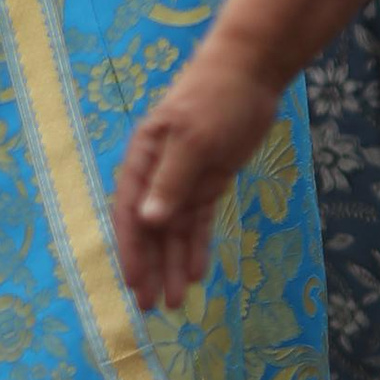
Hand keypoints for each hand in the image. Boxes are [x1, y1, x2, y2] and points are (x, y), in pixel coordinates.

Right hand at [112, 36, 280, 313]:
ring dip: (173, 264)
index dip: (130, 249)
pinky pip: (198, 221)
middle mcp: (158, 173)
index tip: (132, 283)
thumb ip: (171, 181)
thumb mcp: (193, 139)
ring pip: (174, 230)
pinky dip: (196, 246)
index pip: (130, 210)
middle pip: (150, 228)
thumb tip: (148, 221)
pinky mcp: (209, 181)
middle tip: (150, 308)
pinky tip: (196, 272)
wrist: (250, 72)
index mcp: (144, 157)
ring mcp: (184, 178)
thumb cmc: (215, 97)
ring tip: (174, 303)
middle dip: (150, 267)